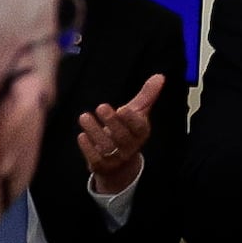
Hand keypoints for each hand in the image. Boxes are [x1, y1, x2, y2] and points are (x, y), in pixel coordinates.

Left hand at [79, 71, 163, 195]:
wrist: (119, 163)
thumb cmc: (128, 131)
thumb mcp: (138, 113)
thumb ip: (147, 95)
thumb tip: (159, 77)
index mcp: (141, 133)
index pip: (139, 127)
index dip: (131, 119)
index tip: (123, 108)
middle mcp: (131, 147)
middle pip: (122, 136)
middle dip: (111, 121)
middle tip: (101, 106)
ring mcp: (116, 158)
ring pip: (107, 146)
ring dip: (95, 131)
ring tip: (84, 117)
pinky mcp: (102, 166)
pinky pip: (95, 158)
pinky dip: (88, 147)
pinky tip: (82, 135)